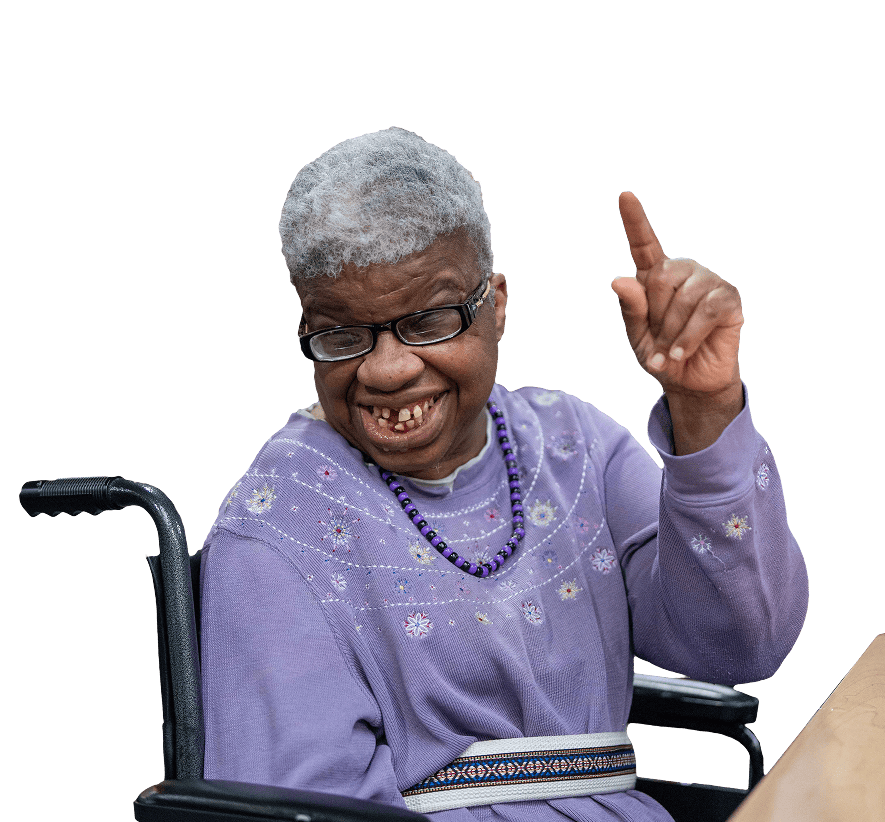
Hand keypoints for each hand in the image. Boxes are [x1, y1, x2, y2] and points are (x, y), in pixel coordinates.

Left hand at [611, 192, 743, 398]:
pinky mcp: (728, 299)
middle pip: (660, 278)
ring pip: (684, 298)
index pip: (644, 245)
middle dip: (655, 317)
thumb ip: (630, 309)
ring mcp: (708, 282)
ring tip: (670, 352)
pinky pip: (706, 311)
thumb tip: (619, 279)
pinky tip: (682, 352)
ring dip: (671, 333)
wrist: (690, 382)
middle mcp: (683, 272)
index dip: (634, 221)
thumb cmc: (662, 355)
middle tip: (659, 340)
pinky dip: (689, 336)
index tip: (624, 196)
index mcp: (655, 277)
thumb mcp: (637, 337)